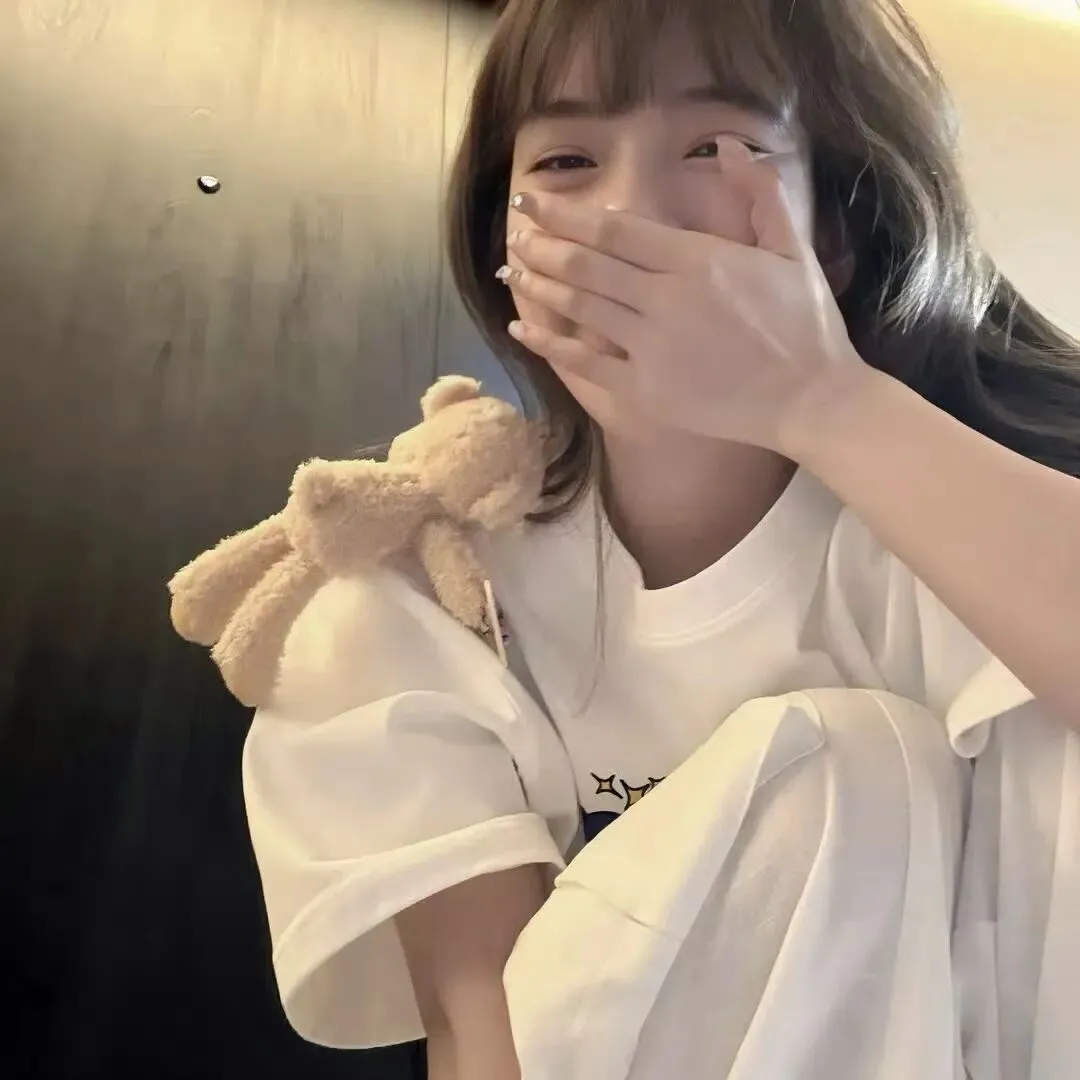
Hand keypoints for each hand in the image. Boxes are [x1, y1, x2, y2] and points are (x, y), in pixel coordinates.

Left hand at [499, 144, 870, 456]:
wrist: (812, 399)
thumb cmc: (806, 324)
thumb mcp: (792, 249)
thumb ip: (759, 193)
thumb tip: (727, 145)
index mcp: (697, 260)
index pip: (614, 230)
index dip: (566, 214)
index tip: (533, 201)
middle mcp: (665, 299)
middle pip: (587, 266)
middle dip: (543, 245)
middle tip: (515, 230)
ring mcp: (650, 348)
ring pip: (580, 308)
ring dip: (540, 286)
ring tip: (512, 268)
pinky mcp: (644, 391)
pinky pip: (584, 364)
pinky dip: (548, 344)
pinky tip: (521, 328)